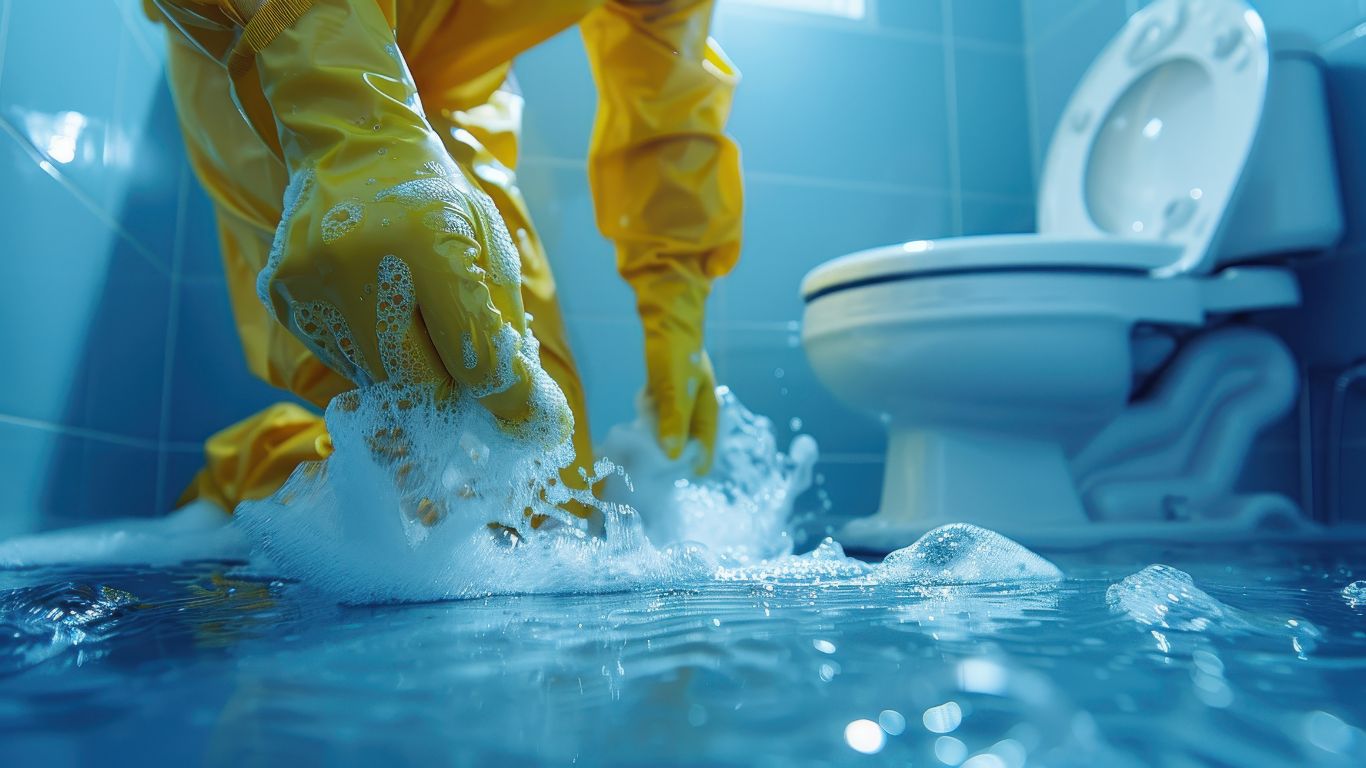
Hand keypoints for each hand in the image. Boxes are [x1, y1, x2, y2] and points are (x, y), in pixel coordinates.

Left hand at [633, 262, 718, 472]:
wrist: (667, 314)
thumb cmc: (675, 351)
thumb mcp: (675, 389)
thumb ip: (674, 421)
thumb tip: (672, 454)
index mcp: (708, 407)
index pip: (706, 447)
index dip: (694, 464)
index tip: (678, 478)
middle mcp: (697, 405)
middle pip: (687, 439)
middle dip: (671, 451)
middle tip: (653, 464)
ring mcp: (681, 396)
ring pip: (670, 426)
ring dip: (658, 433)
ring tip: (644, 442)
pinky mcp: (665, 387)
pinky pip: (658, 411)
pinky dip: (650, 416)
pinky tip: (641, 414)